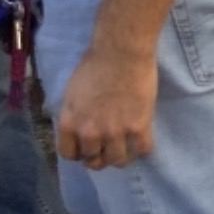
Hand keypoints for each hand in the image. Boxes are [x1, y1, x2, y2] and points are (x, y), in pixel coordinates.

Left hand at [57, 48, 157, 168]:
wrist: (121, 51)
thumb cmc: (94, 64)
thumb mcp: (71, 93)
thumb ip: (74, 115)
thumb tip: (79, 126)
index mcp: (69, 124)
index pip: (69, 155)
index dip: (79, 153)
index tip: (87, 148)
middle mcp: (90, 133)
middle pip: (94, 161)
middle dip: (100, 157)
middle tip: (108, 149)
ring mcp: (116, 132)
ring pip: (118, 160)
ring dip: (121, 157)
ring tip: (127, 147)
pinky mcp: (139, 126)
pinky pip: (144, 150)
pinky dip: (144, 150)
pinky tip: (144, 141)